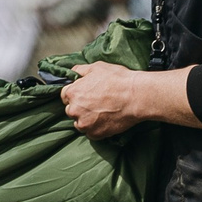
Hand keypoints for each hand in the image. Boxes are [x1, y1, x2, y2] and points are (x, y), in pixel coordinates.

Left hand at [63, 61, 198, 136]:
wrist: (136, 96)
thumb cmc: (118, 80)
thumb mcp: (96, 67)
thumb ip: (79, 70)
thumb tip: (72, 73)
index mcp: (72, 93)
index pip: (64, 96)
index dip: (75, 94)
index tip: (85, 94)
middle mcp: (74, 110)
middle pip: (72, 110)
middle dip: (81, 107)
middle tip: (96, 102)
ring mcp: (85, 124)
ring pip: (80, 123)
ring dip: (87, 119)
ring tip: (103, 112)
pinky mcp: (96, 134)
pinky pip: (91, 133)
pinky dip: (97, 128)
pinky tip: (106, 120)